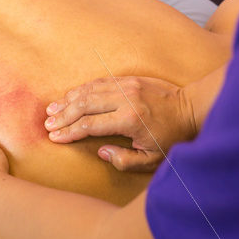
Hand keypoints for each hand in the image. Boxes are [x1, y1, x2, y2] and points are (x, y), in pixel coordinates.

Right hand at [44, 76, 196, 171]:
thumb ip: (124, 160)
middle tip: (47, 124)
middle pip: (84, 105)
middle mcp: (125, 99)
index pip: (90, 125)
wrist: (191, 108)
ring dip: (69, 99)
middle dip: (63, 115)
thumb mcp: (152, 160)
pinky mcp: (129, 78)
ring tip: (52, 109)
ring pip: (89, 90)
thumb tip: (100, 151)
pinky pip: (100, 81)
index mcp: (129, 120)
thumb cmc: (172, 138)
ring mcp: (126, 85)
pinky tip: (71, 95)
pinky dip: (83, 89)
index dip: (69, 132)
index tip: (54, 137)